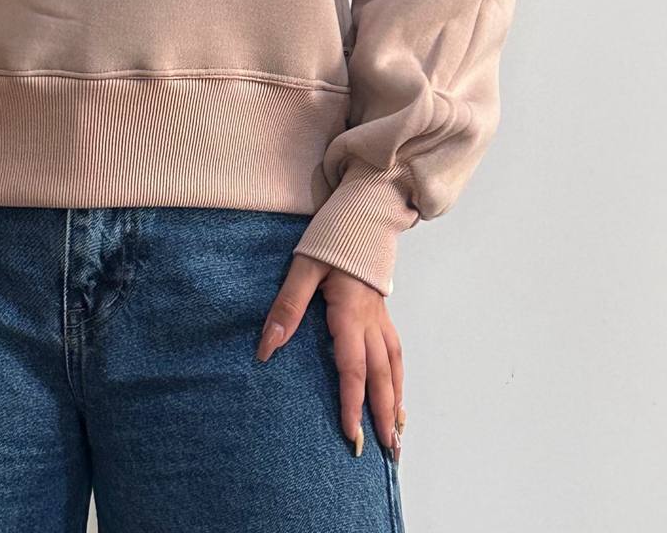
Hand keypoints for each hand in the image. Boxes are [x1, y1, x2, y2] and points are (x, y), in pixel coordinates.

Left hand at [257, 254, 404, 460]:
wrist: (362, 214)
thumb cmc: (331, 240)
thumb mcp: (302, 268)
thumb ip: (287, 307)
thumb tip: (266, 348)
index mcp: (351, 313)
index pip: (353, 368)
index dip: (352, 403)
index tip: (351, 434)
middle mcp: (371, 321)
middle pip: (381, 375)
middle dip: (382, 414)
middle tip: (386, 451)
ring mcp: (380, 317)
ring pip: (394, 366)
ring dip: (396, 401)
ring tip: (397, 434)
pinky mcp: (382, 312)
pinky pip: (396, 352)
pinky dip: (399, 378)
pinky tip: (397, 394)